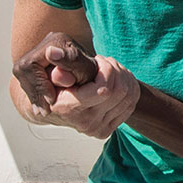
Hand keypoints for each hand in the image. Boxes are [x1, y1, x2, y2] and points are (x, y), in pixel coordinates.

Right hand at [12, 32, 132, 137]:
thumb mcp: (55, 70)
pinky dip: (129, 87)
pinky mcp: (107, 130)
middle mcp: (85, 123)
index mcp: (69, 108)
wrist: (55, 108)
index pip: (105, 89)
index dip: (107, 70)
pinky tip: (116, 78)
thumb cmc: (56, 84)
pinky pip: (130, 104)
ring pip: (128, 96)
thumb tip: (52, 51)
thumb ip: (60, 63)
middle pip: (120, 91)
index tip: (98, 59)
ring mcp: (98, 129)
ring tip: (110, 68)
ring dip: (123, 76)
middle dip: (116, 69)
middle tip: (105, 60)